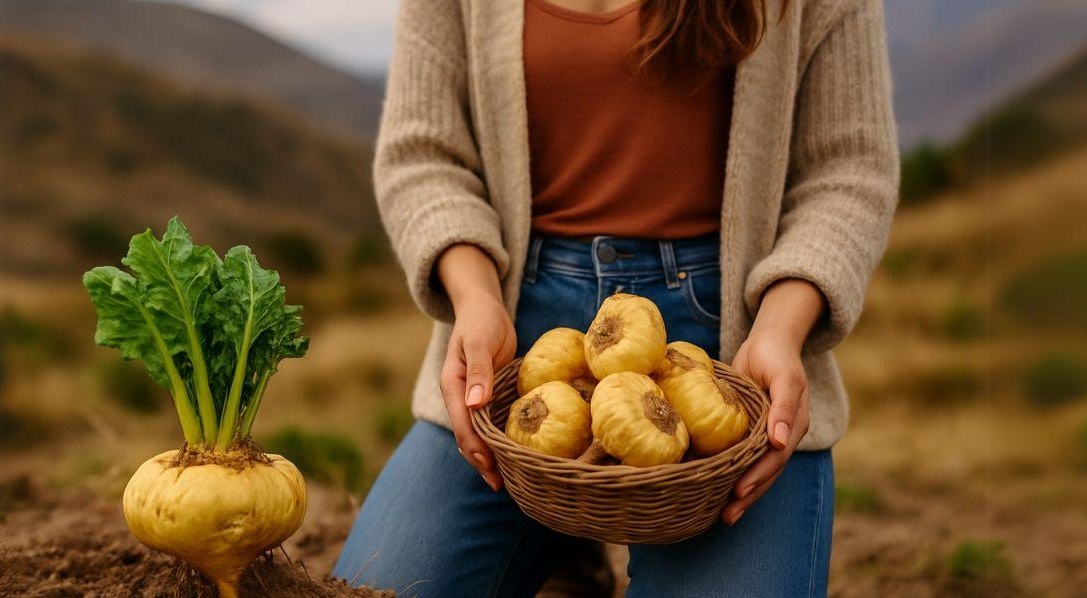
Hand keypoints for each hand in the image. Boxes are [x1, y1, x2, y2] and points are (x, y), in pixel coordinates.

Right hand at [436, 245, 516, 491]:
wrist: (483, 307)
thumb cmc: (481, 321)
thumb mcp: (480, 341)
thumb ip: (478, 372)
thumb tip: (476, 404)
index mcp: (453, 385)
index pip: (463, 424)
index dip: (475, 447)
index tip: (490, 466)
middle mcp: (460, 396)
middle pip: (468, 436)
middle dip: (481, 461)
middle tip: (501, 485)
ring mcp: (473, 397)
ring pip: (478, 434)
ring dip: (489, 455)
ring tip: (507, 479)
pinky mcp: (488, 395)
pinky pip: (490, 423)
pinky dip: (498, 439)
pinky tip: (514, 453)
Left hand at [721, 279, 823, 524]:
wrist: (769, 342)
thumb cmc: (775, 356)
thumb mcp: (784, 376)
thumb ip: (783, 406)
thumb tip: (779, 441)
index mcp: (794, 424)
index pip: (775, 458)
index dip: (757, 476)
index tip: (738, 491)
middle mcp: (783, 434)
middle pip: (767, 472)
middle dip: (749, 495)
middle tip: (727, 516)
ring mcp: (769, 435)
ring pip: (757, 470)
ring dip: (743, 494)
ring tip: (725, 515)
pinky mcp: (754, 432)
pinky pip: (746, 458)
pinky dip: (735, 475)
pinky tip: (718, 490)